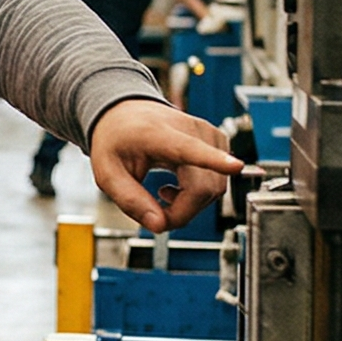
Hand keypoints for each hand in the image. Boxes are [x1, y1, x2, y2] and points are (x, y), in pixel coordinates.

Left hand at [88, 99, 242, 232]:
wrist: (124, 114)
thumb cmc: (116, 140)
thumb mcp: (107, 174)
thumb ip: (130, 201)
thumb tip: (159, 226)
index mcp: (159, 134)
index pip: (190, 150)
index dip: (215, 161)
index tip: (234, 166)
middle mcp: (191, 129)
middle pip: (204, 187)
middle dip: (182, 212)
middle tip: (155, 211)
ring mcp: (208, 134)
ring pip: (214, 188)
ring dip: (189, 203)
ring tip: (163, 192)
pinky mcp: (218, 141)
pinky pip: (217, 182)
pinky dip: (199, 193)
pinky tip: (178, 185)